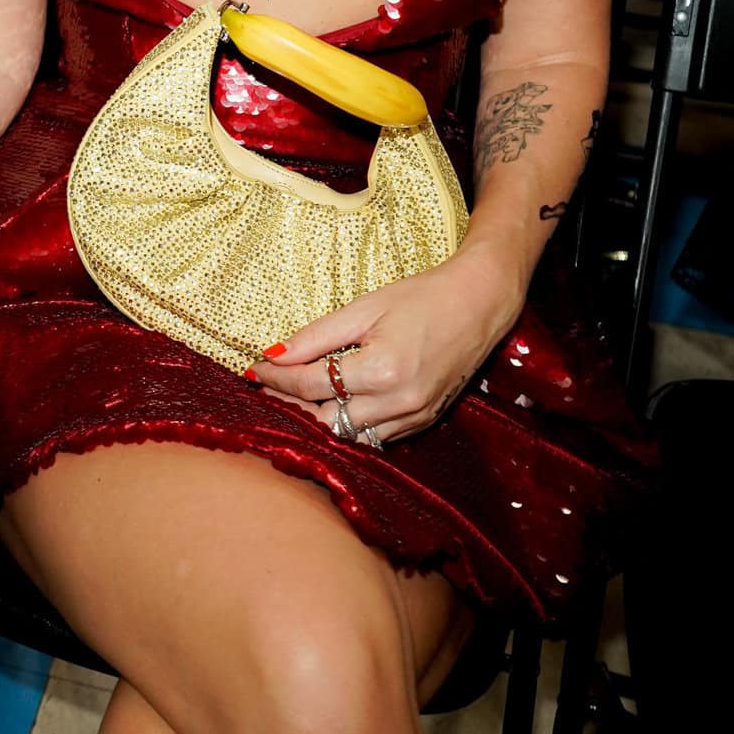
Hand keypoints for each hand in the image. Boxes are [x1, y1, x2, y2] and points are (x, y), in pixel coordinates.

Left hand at [246, 243, 522, 445]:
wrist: (479, 304)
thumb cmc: (421, 297)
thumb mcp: (364, 308)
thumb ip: (317, 336)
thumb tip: (274, 354)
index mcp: (381, 371)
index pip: (312, 383)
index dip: (277, 377)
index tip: (254, 366)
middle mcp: (398, 403)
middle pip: (324, 419)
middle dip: (290, 404)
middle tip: (266, 387)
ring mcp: (414, 417)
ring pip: (349, 435)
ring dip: (316, 419)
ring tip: (291, 398)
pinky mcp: (423, 421)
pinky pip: (375, 435)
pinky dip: (348, 424)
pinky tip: (330, 405)